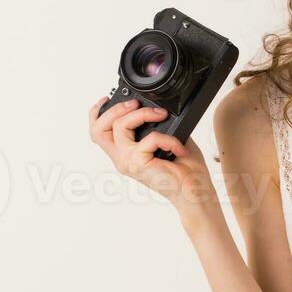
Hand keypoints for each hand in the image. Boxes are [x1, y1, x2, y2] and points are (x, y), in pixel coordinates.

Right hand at [88, 96, 213, 209]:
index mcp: (124, 154)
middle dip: (117, 108)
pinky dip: (167, 138)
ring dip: (142, 114)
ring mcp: (127, 162)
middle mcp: (121, 159)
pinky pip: (150, 138)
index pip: (97, 133)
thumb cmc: (185, 171)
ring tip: (160, 115)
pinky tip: (178, 146)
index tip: (107, 98)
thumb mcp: (168, 140)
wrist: (194, 193)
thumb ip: (157, 126)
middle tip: (137, 104)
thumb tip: (159, 108)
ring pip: (119, 126)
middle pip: (99, 128)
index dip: (97, 112)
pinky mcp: (138, 164)